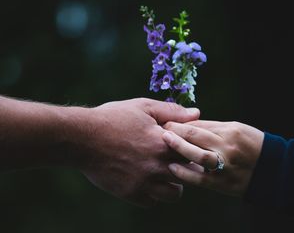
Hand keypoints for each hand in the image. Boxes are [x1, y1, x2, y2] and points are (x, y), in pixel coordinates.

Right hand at [76, 98, 199, 206]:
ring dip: (173, 184)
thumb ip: (172, 112)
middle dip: (188, 168)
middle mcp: (157, 166)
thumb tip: (196, 113)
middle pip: (190, 175)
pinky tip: (148, 181)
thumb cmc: (113, 118)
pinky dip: (153, 194)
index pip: (195, 153)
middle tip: (179, 161)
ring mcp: (144, 182)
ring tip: (165, 174)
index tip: (188, 146)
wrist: (81, 138)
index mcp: (164, 144)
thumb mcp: (143, 108)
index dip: (194, 149)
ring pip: (174, 194)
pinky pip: (152, 202)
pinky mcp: (130, 194)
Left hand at [163, 121, 262, 196]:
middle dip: (176, 131)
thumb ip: (214, 127)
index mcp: (231, 131)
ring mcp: (225, 165)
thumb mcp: (236, 129)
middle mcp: (227, 146)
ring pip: (197, 155)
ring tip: (164, 142)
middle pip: (196, 135)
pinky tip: (173, 167)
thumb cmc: (252, 145)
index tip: (167, 120)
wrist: (271, 170)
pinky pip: (200, 178)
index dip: (181, 122)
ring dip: (178, 148)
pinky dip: (185, 173)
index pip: (200, 124)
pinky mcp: (222, 182)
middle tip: (161, 128)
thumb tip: (190, 124)